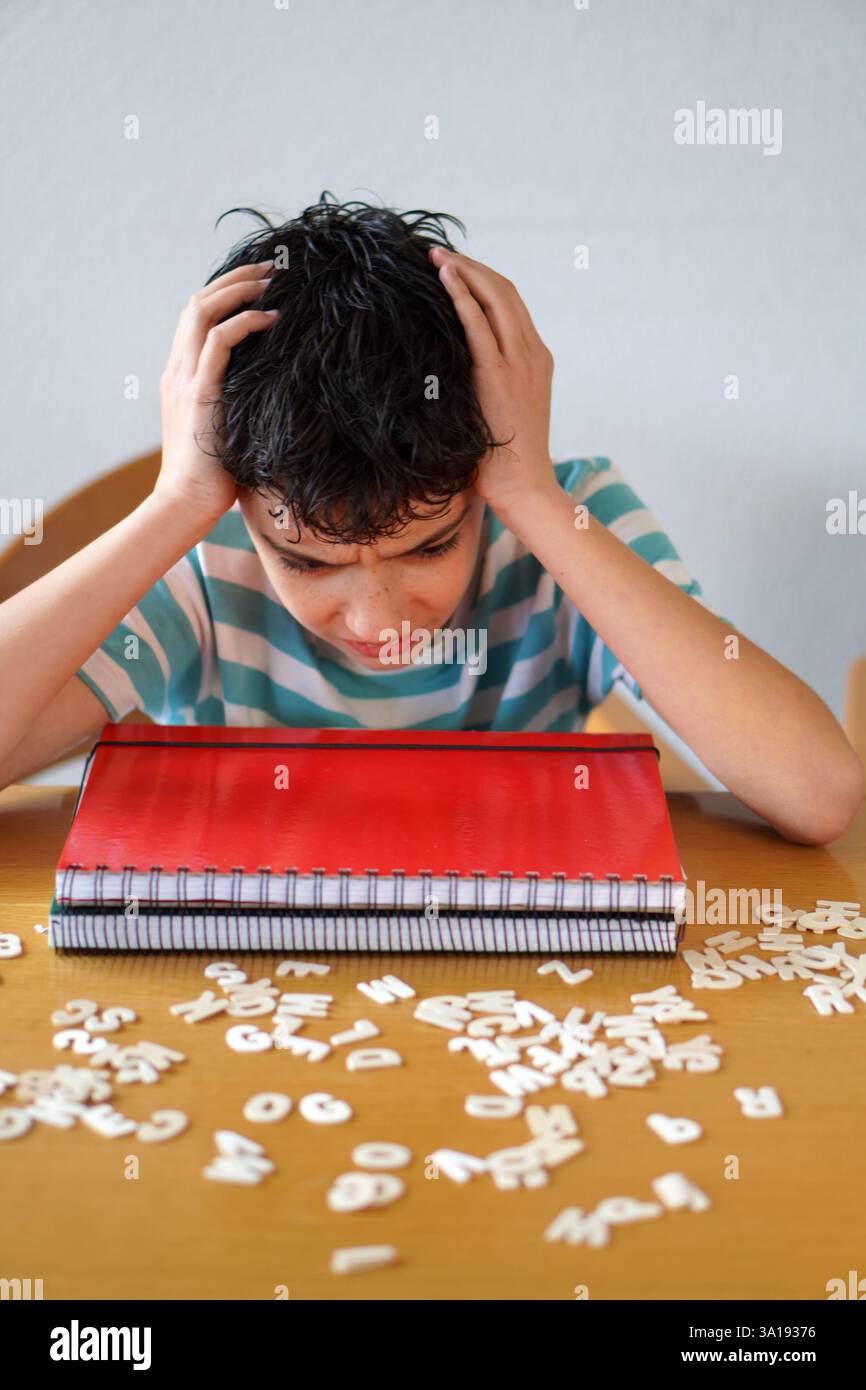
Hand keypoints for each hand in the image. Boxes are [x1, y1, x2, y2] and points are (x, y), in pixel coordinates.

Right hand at [153, 260, 278, 530]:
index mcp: (180, 375)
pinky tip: (271, 319)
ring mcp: (186, 379)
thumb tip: (275, 395)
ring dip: (240, 289)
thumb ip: (236, 403)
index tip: (260, 283)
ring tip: (272, 282)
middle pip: (197, 302)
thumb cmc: (213, 476)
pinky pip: (219, 341)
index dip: (225, 292)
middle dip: (235, 278)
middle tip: (272, 268)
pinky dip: (245, 322)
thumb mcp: (226, 427)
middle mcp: (178, 369)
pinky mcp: (200, 393)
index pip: (196, 317)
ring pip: (202, 311)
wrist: (186, 503)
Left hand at [428, 246, 556, 514]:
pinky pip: (480, 326)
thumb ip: (489, 381)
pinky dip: (463, 297)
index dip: (484, 281)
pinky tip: (444, 280)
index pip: (512, 305)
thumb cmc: (504, 458)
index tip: (456, 269)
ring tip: (436, 258)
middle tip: (440, 254)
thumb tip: (456, 370)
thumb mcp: (501, 408)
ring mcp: (519, 363)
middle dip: (472, 267)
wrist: (523, 485)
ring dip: (464, 272)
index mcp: (537, 359)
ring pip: (495, 298)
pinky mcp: (499, 376)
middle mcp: (532, 353)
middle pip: (505, 291)